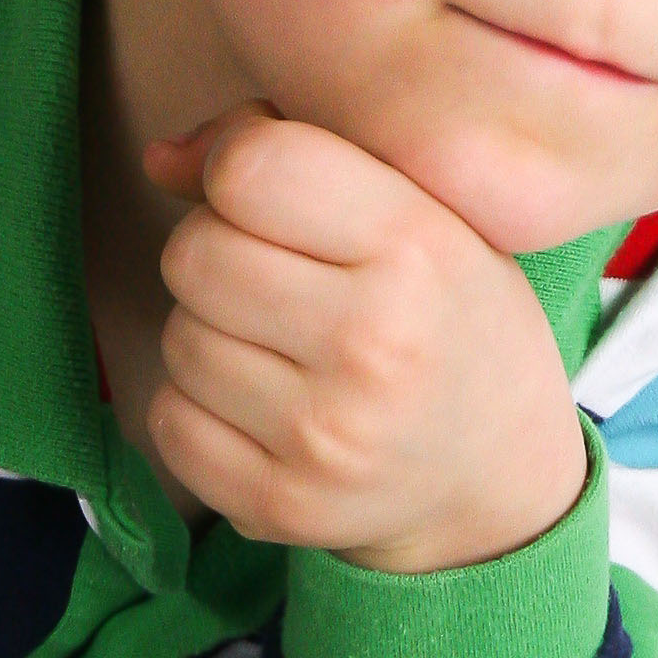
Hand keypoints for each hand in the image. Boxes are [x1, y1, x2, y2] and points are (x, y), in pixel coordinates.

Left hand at [142, 108, 587, 574]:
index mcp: (417, 249)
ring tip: (279, 346)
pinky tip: (261, 406)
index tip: (266, 193)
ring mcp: (323, 435)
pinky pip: (168, 421)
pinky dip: (197, 407)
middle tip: (274, 278)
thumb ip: (299, 153)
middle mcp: (372, 344)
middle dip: (216, 252)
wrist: (497, 475)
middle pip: (194, 255)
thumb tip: (159, 160)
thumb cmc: (448, 317)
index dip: (235, 167)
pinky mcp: (280, 505)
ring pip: (177, 338)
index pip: (250, 169)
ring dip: (209, 333)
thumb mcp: (422, 211)